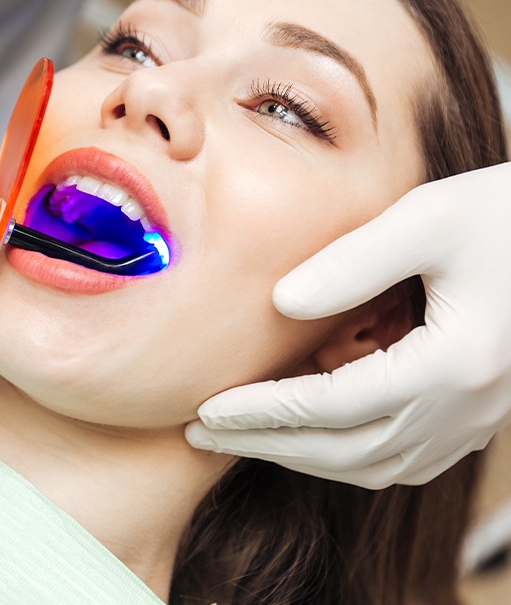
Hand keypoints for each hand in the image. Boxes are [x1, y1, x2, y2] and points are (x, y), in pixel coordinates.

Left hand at [186, 163, 510, 487]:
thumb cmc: (503, 215)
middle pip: (346, 451)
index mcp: (455, 362)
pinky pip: (400, 461)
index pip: (333, 404)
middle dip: (266, 445)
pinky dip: (345, 457)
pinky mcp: (473, 416)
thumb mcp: (428, 218)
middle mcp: (467, 407)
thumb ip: (353, 262)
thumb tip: (281, 302)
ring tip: (244, 439)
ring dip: (302, 457)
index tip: (206, 409)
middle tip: (202, 434)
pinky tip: (312, 438)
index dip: (263, 412)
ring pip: (373, 466)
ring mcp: (474, 420)